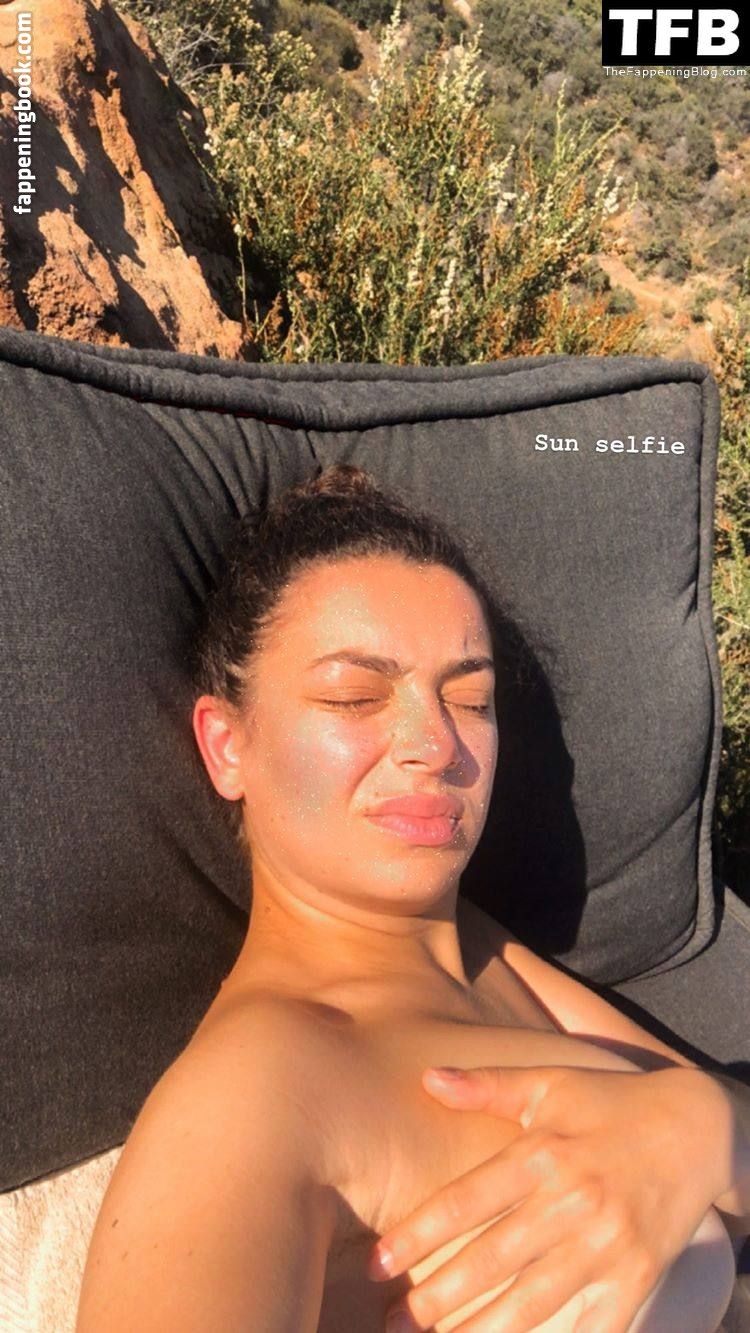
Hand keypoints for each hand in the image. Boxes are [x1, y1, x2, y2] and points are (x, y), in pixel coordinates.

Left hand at [368, 1063, 727, 1331]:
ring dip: (481, 1329)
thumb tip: (428, 1078)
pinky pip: (591, 1325)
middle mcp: (574, 1200)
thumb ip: (489, 1085)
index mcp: (544, 1152)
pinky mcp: (638, 1276)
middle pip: (493, 1259)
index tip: (377, 1264)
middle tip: (395, 1322)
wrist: (700, 1129)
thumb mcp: (551, 1084)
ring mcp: (608, 1243)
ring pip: (533, 1300)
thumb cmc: (612, 1104)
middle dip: (438, 1295)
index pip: (467, 1200)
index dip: (418, 1234)